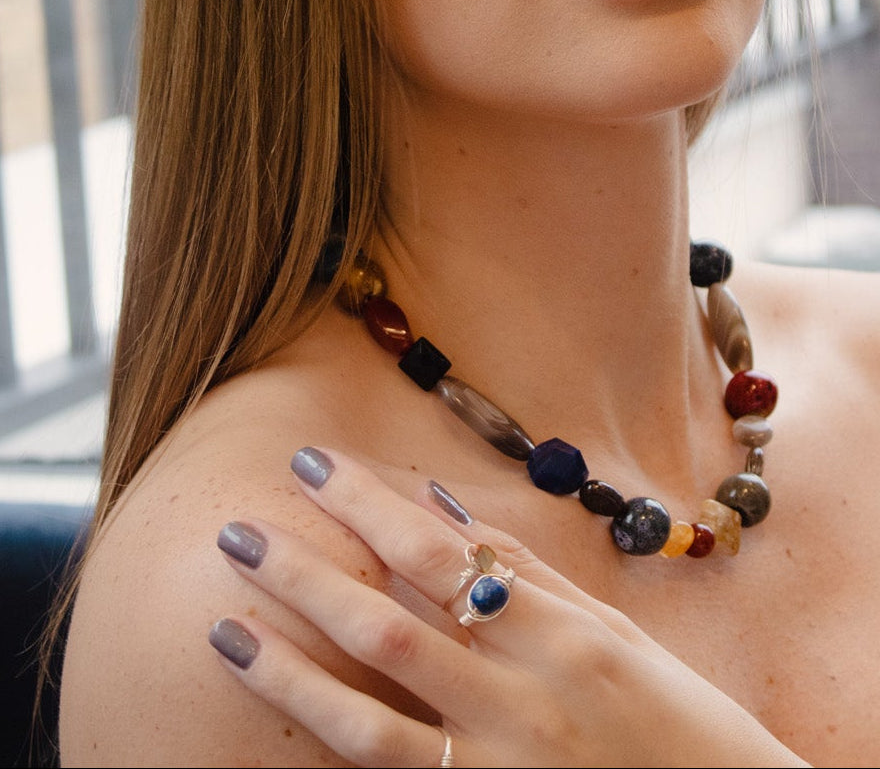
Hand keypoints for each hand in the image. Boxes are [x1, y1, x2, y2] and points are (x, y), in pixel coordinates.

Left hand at [208, 447, 808, 767]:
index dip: (368, 504)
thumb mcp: (615, 631)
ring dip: (289, 665)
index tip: (311, 465)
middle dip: (306, 571)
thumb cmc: (679, 720)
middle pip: (389, 620)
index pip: (439, 552)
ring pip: (370, 711)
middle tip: (237, 530)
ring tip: (224, 624)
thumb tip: (442, 504)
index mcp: (561, 634)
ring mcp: (498, 767)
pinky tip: (284, 707)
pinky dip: (331, 740)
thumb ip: (529, 568)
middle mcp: (522, 698)